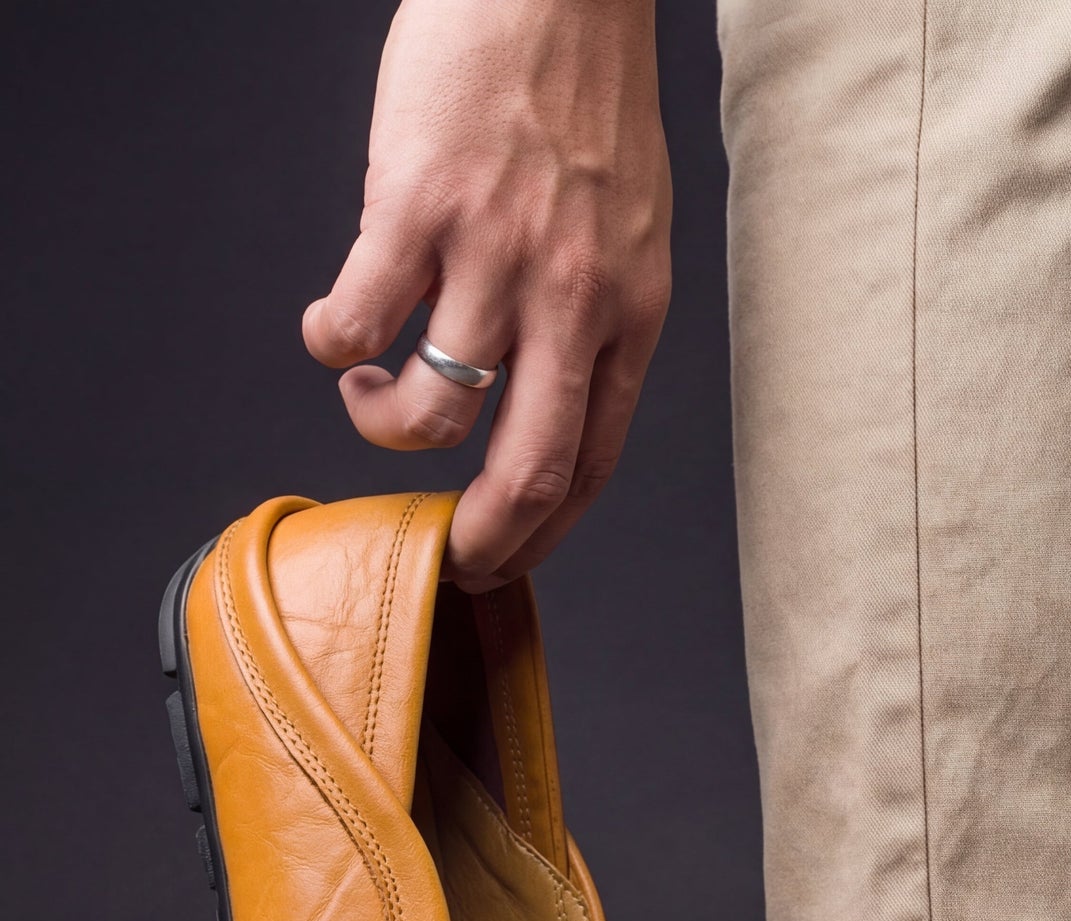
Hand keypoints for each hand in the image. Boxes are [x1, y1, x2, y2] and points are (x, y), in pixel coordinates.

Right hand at [303, 0, 669, 590]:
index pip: (596, 463)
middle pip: (529, 467)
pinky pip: (359, 319)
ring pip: (435, 409)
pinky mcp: (418, 205)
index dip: (546, 531)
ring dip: (385, 427)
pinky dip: (332, 344)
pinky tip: (331, 329)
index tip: (507, 560)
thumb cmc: (589, 102)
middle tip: (444, 555)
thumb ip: (594, 318)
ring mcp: (495, 255)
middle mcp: (572, 299)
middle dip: (483, 538)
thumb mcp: (631, 234)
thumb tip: (539, 392)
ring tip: (368, 391)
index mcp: (630, 315)